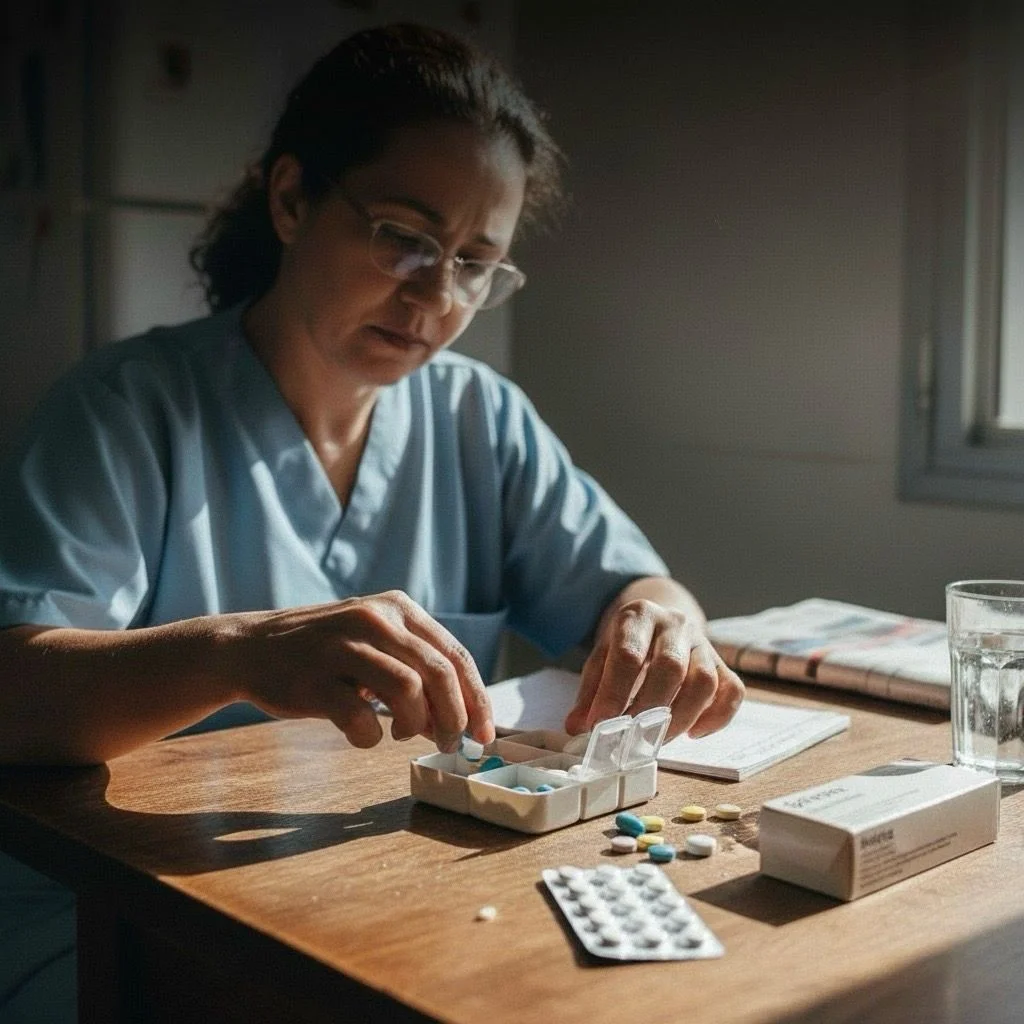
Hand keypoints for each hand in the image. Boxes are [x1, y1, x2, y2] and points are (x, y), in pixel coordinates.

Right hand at [226, 591, 493, 751]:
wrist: (251, 648)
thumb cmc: (325, 654)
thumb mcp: (375, 646)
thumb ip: (417, 674)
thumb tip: (462, 722)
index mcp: (398, 608)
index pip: (455, 655)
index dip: (478, 700)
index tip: (485, 735)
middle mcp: (375, 618)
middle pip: (439, 673)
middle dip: (455, 718)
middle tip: (450, 744)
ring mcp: (343, 646)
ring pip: (408, 691)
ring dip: (415, 724)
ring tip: (401, 733)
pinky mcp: (313, 679)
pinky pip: (360, 717)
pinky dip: (370, 737)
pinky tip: (363, 734)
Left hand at [564, 598, 743, 740]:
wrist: (661, 620)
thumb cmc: (627, 644)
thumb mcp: (601, 658)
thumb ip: (591, 692)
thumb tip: (577, 728)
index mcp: (639, 615)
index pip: (628, 655)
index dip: (614, 693)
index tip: (600, 725)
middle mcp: (675, 624)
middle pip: (670, 667)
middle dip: (649, 709)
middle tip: (631, 739)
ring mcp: (703, 642)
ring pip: (704, 681)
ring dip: (680, 718)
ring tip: (657, 739)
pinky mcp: (722, 662)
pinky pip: (731, 691)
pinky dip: (715, 718)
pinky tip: (692, 733)